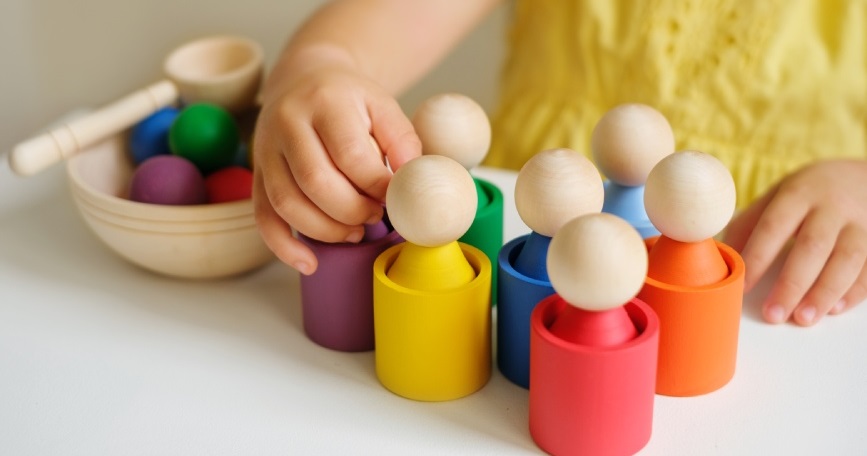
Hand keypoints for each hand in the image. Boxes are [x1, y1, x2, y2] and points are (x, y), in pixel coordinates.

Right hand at [253, 65, 420, 274]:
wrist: (304, 79)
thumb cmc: (349, 99)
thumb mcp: (382, 104)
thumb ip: (402, 140)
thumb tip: (412, 179)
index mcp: (325, 102)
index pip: (350, 154)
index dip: (376, 185)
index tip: (395, 198)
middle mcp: (287, 123)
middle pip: (315, 182)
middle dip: (352, 211)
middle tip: (375, 216)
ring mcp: (266, 150)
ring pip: (287, 203)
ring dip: (326, 230)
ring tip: (354, 233)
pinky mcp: (257, 175)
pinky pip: (264, 217)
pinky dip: (284, 247)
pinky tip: (310, 262)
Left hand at [724, 159, 866, 325]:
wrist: (862, 177)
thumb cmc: (808, 193)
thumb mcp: (777, 196)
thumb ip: (750, 223)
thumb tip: (722, 257)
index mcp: (798, 194)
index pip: (773, 227)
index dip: (757, 258)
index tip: (743, 287)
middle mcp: (831, 207)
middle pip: (812, 247)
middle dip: (792, 284)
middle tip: (774, 314)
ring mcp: (860, 224)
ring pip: (846, 260)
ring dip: (824, 292)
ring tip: (803, 318)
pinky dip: (854, 291)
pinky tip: (834, 309)